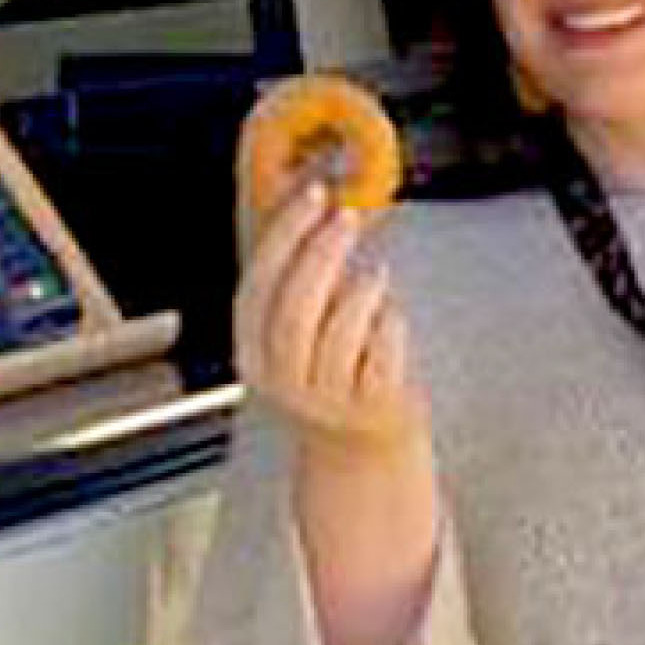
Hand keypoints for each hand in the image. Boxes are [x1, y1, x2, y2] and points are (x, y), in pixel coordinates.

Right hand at [231, 179, 424, 453]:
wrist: (359, 450)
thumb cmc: (333, 374)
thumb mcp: (301, 330)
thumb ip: (302, 277)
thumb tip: (320, 204)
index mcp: (253, 352)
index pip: (258, 285)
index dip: (285, 235)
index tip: (312, 195)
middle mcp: (282, 379)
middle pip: (294, 307)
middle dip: (322, 253)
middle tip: (347, 218)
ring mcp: (327, 398)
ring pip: (341, 327)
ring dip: (362, 290)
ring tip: (375, 277)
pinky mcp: (371, 407)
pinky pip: (383, 349)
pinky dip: (390, 324)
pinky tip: (390, 319)